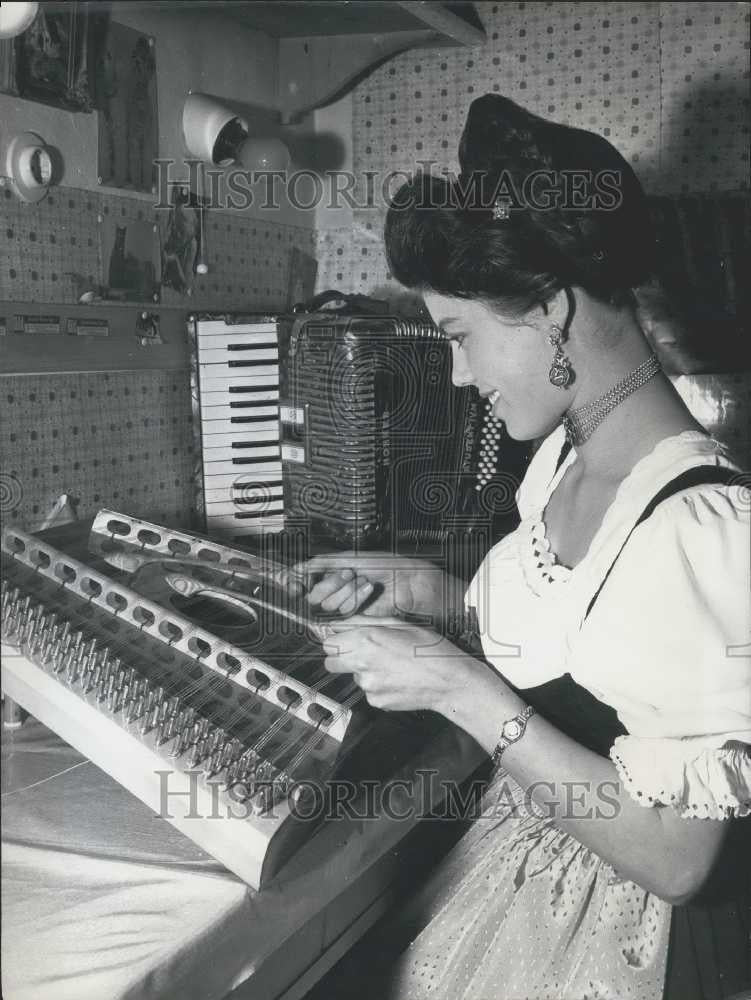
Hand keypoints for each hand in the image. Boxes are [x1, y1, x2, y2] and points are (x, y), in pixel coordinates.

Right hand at [286, 551, 450, 621]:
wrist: (406, 580)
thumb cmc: (383, 565)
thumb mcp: (347, 558)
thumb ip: (318, 564)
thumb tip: (295, 569)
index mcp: (328, 575)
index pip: (301, 583)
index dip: (295, 584)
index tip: (294, 585)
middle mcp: (333, 593)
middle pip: (312, 597)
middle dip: (329, 584)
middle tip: (347, 574)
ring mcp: (343, 607)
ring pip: (327, 606)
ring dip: (345, 590)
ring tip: (361, 580)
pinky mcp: (354, 619)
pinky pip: (343, 612)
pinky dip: (355, 598)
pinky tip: (367, 588)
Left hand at [321, 623, 472, 712]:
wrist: (449, 681)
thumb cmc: (430, 649)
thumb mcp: (400, 624)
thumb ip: (366, 622)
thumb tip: (342, 624)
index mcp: (366, 641)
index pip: (328, 643)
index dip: (336, 640)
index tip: (344, 639)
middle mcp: (363, 665)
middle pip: (331, 663)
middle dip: (340, 656)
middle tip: (361, 652)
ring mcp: (368, 686)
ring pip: (353, 676)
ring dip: (364, 670)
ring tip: (391, 664)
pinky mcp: (376, 701)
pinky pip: (368, 690)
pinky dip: (377, 684)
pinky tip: (396, 678)